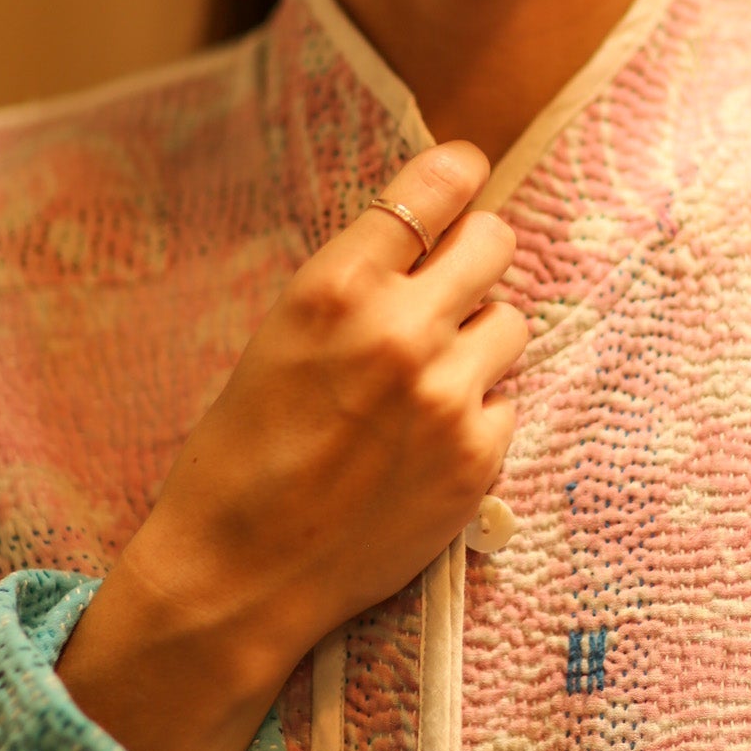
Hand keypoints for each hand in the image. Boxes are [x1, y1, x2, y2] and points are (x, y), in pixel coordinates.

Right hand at [58, 141, 528, 750]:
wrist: (238, 575)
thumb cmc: (240, 453)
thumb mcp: (278, 337)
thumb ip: (354, 284)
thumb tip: (429, 235)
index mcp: (336, 287)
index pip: (434, 186)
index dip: (457, 175)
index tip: (466, 176)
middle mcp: (399, 330)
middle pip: (496, 241)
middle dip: (477, 256)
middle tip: (454, 285)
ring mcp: (447, 396)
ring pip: (512, 322)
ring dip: (480, 340)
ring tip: (430, 378)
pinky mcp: (477, 457)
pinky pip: (507, 402)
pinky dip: (477, 414)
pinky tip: (426, 443)